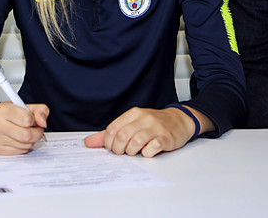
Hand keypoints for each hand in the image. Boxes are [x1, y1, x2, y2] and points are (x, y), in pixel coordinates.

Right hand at [0, 101, 48, 154]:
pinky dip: (23, 147)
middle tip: (36, 130)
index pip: (27, 119)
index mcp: (3, 110)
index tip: (32, 120)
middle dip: (36, 134)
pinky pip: (18, 152)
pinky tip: (18, 140)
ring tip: (25, 133)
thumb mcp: (22, 106)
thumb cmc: (5, 114)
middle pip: (27, 135)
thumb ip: (39, 110)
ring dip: (30, 141)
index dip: (34, 120)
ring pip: (25, 145)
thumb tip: (43, 123)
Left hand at [83, 106, 204, 157]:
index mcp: (133, 114)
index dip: (108, 143)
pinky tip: (147, 152)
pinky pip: (152, 148)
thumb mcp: (131, 124)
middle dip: (118, 149)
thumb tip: (88, 142)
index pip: (112, 129)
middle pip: (122, 136)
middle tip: (122, 152)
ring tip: (134, 152)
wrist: (179, 120)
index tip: (112, 148)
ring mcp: (156, 128)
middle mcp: (144, 118)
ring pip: (135, 142)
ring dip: (131, 152)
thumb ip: (110, 133)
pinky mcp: (166, 138)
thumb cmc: (153, 124)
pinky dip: (146, 153)